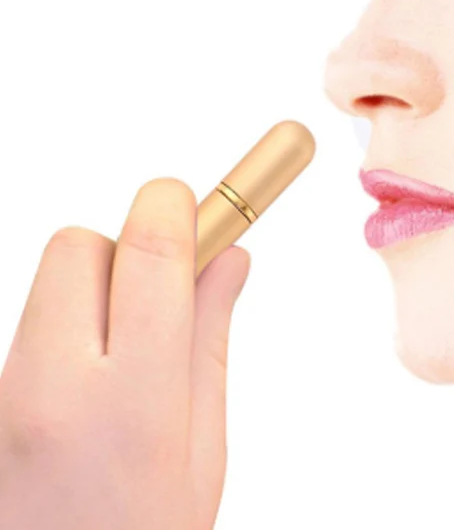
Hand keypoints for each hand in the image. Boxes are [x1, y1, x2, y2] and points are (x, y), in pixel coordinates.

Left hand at [0, 177, 250, 529]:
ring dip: (96, 289)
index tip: (194, 204)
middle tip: (161, 289)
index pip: (148, 251)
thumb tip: (229, 258)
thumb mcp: (202, 450)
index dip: (174, 206)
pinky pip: (30, 328)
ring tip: (126, 352)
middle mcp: (49, 389)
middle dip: (126, 246)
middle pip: (77, 246)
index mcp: (130, 402)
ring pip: (49, 286)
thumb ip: (209, 339)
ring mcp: (3, 395)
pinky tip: (88, 386)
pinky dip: (67, 328)